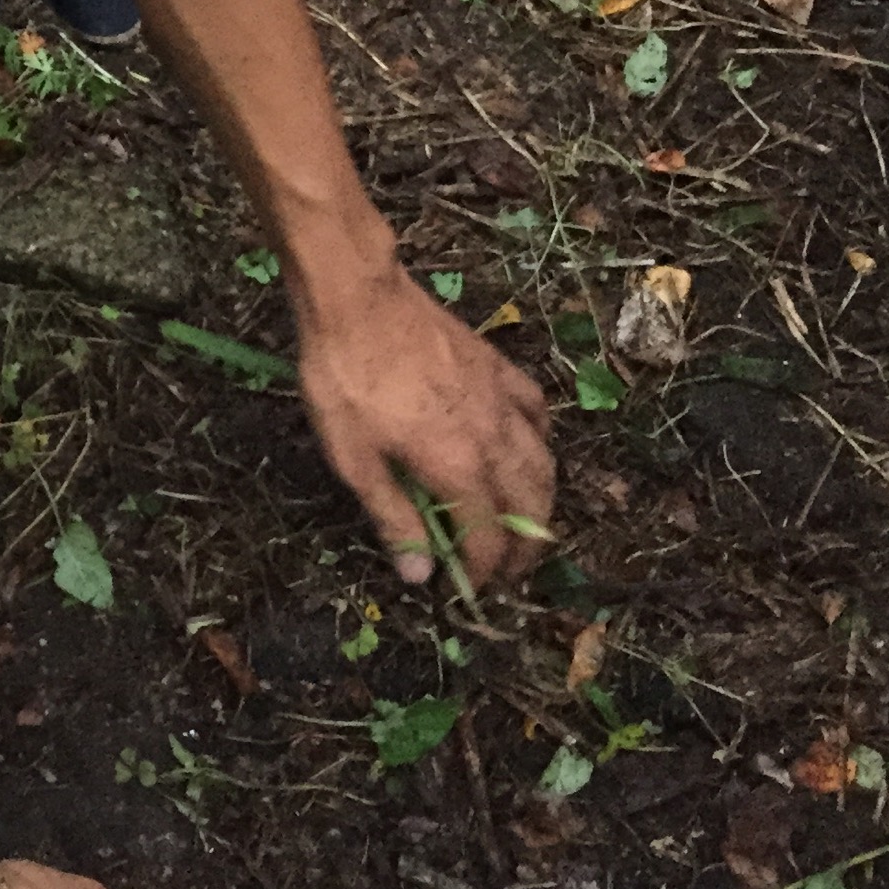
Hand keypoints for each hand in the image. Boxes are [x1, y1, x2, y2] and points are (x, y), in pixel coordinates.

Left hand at [296, 263, 555, 590]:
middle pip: (531, 506)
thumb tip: (421, 573)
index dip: (485, 572)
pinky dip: (540, 441)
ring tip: (524, 523)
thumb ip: (392, 516)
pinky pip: (537, 412)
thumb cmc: (345, 378)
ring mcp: (502, 400)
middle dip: (525, 549)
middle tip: (509, 571)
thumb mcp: (352, 458)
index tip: (472, 590)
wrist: (358, 298)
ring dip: (541, 502)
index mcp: (459, 466)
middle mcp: (495, 438)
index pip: (489, 537)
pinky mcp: (499, 368)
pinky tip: (525, 448)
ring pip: (544, 463)